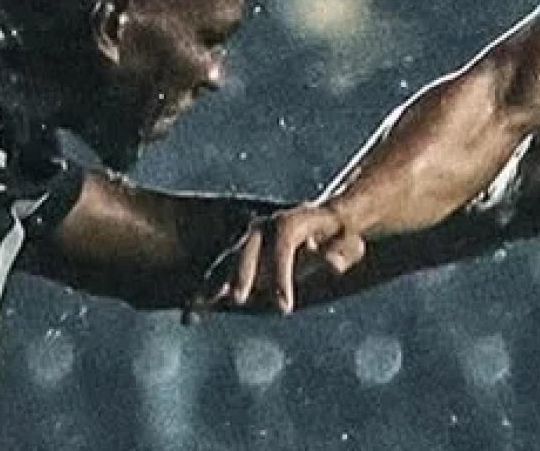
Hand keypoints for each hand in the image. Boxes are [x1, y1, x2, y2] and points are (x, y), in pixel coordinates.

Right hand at [210, 203, 364, 316]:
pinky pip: (216, 277)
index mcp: (290, 221)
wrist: (320, 224)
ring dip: (213, 282)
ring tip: (199, 305)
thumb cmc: (339, 236)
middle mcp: (263, 227)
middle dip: (242, 273)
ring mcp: (247, 242)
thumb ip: (344, 252)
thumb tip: (334, 264)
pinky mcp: (238, 260)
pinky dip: (203, 296)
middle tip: (241, 299)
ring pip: (226, 260)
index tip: (285, 308)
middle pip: (248, 248)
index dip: (282, 274)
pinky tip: (189, 319)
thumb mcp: (350, 242)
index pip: (283, 243)